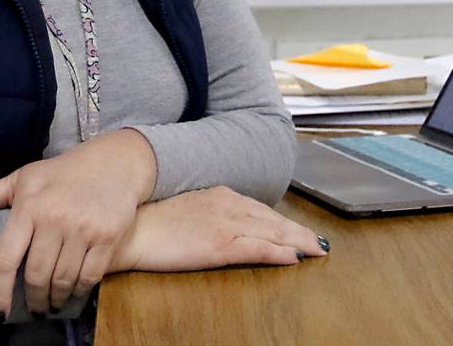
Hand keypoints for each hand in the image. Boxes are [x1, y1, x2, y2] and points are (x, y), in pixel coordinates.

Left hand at [0, 128, 156, 317]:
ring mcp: (83, 229)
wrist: (115, 162)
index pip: (6, 258)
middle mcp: (54, 218)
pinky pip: (89, 276)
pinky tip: (73, 291)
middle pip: (36, 276)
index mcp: (28, 206)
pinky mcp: (107, 237)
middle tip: (33, 308)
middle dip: (33, 299)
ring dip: (55, 298)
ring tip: (51, 303)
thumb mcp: (23, 178)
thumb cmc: (62, 172)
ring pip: (62, 280)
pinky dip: (78, 290)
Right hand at [109, 186, 327, 273]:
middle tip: (322, 243)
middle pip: (272, 220)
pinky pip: (257, 249)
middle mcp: (227, 205)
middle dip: (299, 231)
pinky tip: (294, 257)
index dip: (283, 222)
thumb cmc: (150, 222)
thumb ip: (212, 215)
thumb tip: (230, 226)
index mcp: (218, 195)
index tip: (301, 231)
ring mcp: (225, 224)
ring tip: (318, 250)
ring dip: (298, 241)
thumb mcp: (186, 211)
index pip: (260, 210)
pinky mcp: (219, 245)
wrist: (130, 228)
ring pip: (272, 233)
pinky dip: (278, 252)